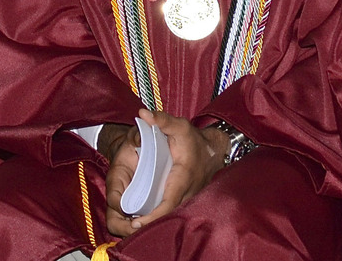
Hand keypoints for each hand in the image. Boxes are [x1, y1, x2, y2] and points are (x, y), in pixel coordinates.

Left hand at [105, 110, 227, 235]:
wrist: (215, 150)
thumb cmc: (194, 139)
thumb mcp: (180, 126)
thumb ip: (162, 120)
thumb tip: (142, 113)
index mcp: (183, 178)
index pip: (168, 203)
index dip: (153, 216)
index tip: (135, 222)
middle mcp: (188, 194)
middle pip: (167, 215)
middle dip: (148, 224)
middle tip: (125, 227)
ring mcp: (189, 201)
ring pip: (170, 217)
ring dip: (152, 224)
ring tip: (130, 227)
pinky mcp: (187, 203)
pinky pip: (172, 215)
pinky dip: (159, 220)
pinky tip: (143, 222)